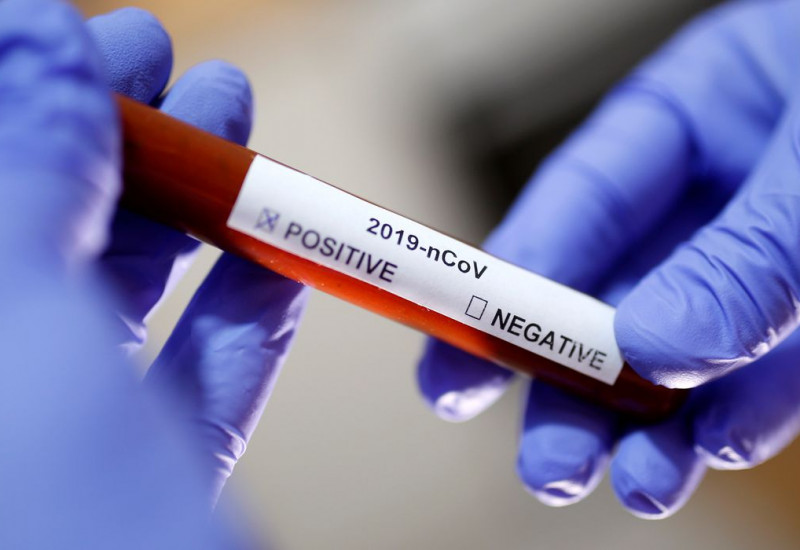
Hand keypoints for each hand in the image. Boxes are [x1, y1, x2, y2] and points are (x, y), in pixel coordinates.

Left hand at [0, 1, 305, 546]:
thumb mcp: (20, 361)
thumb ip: (15, 184)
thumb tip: (29, 34)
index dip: (10, 94)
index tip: (94, 32)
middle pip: (27, 238)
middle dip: (107, 137)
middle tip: (170, 61)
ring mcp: (49, 467)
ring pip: (110, 308)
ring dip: (186, 211)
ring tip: (236, 124)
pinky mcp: (143, 502)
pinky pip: (185, 387)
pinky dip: (239, 313)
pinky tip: (278, 254)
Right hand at [418, 0, 799, 517]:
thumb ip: (749, 251)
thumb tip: (654, 349)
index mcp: (692, 112)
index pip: (574, 202)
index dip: (509, 281)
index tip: (463, 357)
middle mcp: (715, 189)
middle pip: (611, 290)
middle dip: (570, 382)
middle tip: (540, 459)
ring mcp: (769, 255)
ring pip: (683, 347)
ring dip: (650, 424)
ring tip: (625, 488)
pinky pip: (768, 369)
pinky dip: (739, 414)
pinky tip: (706, 450)